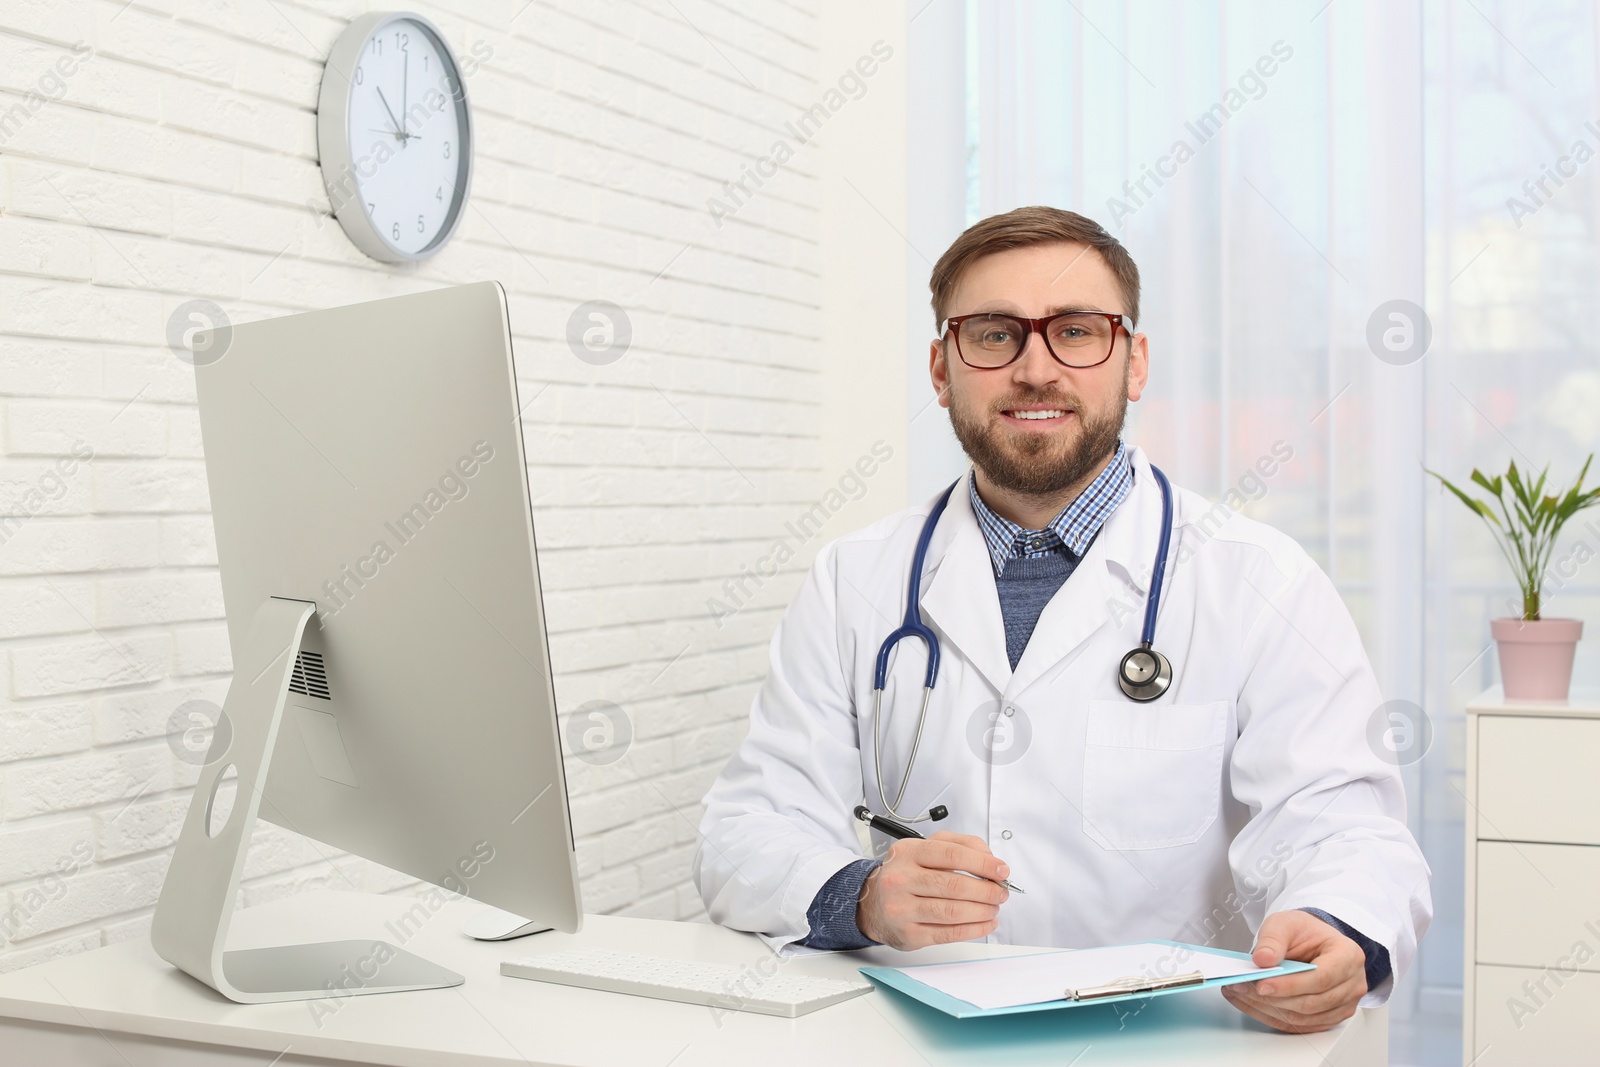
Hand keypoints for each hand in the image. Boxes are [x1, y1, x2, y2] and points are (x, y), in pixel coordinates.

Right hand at [856, 831, 1009, 950]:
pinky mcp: (909, 934)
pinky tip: (985, 923)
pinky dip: (974, 929)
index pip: (951, 854)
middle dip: (987, 890)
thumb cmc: (905, 875)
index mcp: (907, 853)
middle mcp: (901, 879)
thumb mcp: (925, 848)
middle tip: (1001, 892)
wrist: (872, 904)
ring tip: (994, 908)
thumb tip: (990, 859)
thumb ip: (959, 845)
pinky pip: (948, 933)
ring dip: (983, 911)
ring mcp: (902, 909)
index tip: (1001, 870)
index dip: (983, 863)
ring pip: (953, 911)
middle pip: (955, 885)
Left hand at [1221, 910, 1367, 1032]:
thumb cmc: (1305, 932)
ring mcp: (1343, 1004)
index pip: (1321, 978)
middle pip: (1312, 1002)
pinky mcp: (1329, 1017)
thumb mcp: (1285, 923)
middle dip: (1274, 998)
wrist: (1313, 941)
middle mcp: (1351, 984)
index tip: (1262, 985)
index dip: (1291, 985)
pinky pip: (1300, 1025)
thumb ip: (1273, 939)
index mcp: (1348, 956)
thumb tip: (1262, 960)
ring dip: (1269, 1009)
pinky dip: (1273, 1017)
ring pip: (1305, 1018)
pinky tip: (1251, 1004)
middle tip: (1243, 988)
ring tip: (1241, 994)